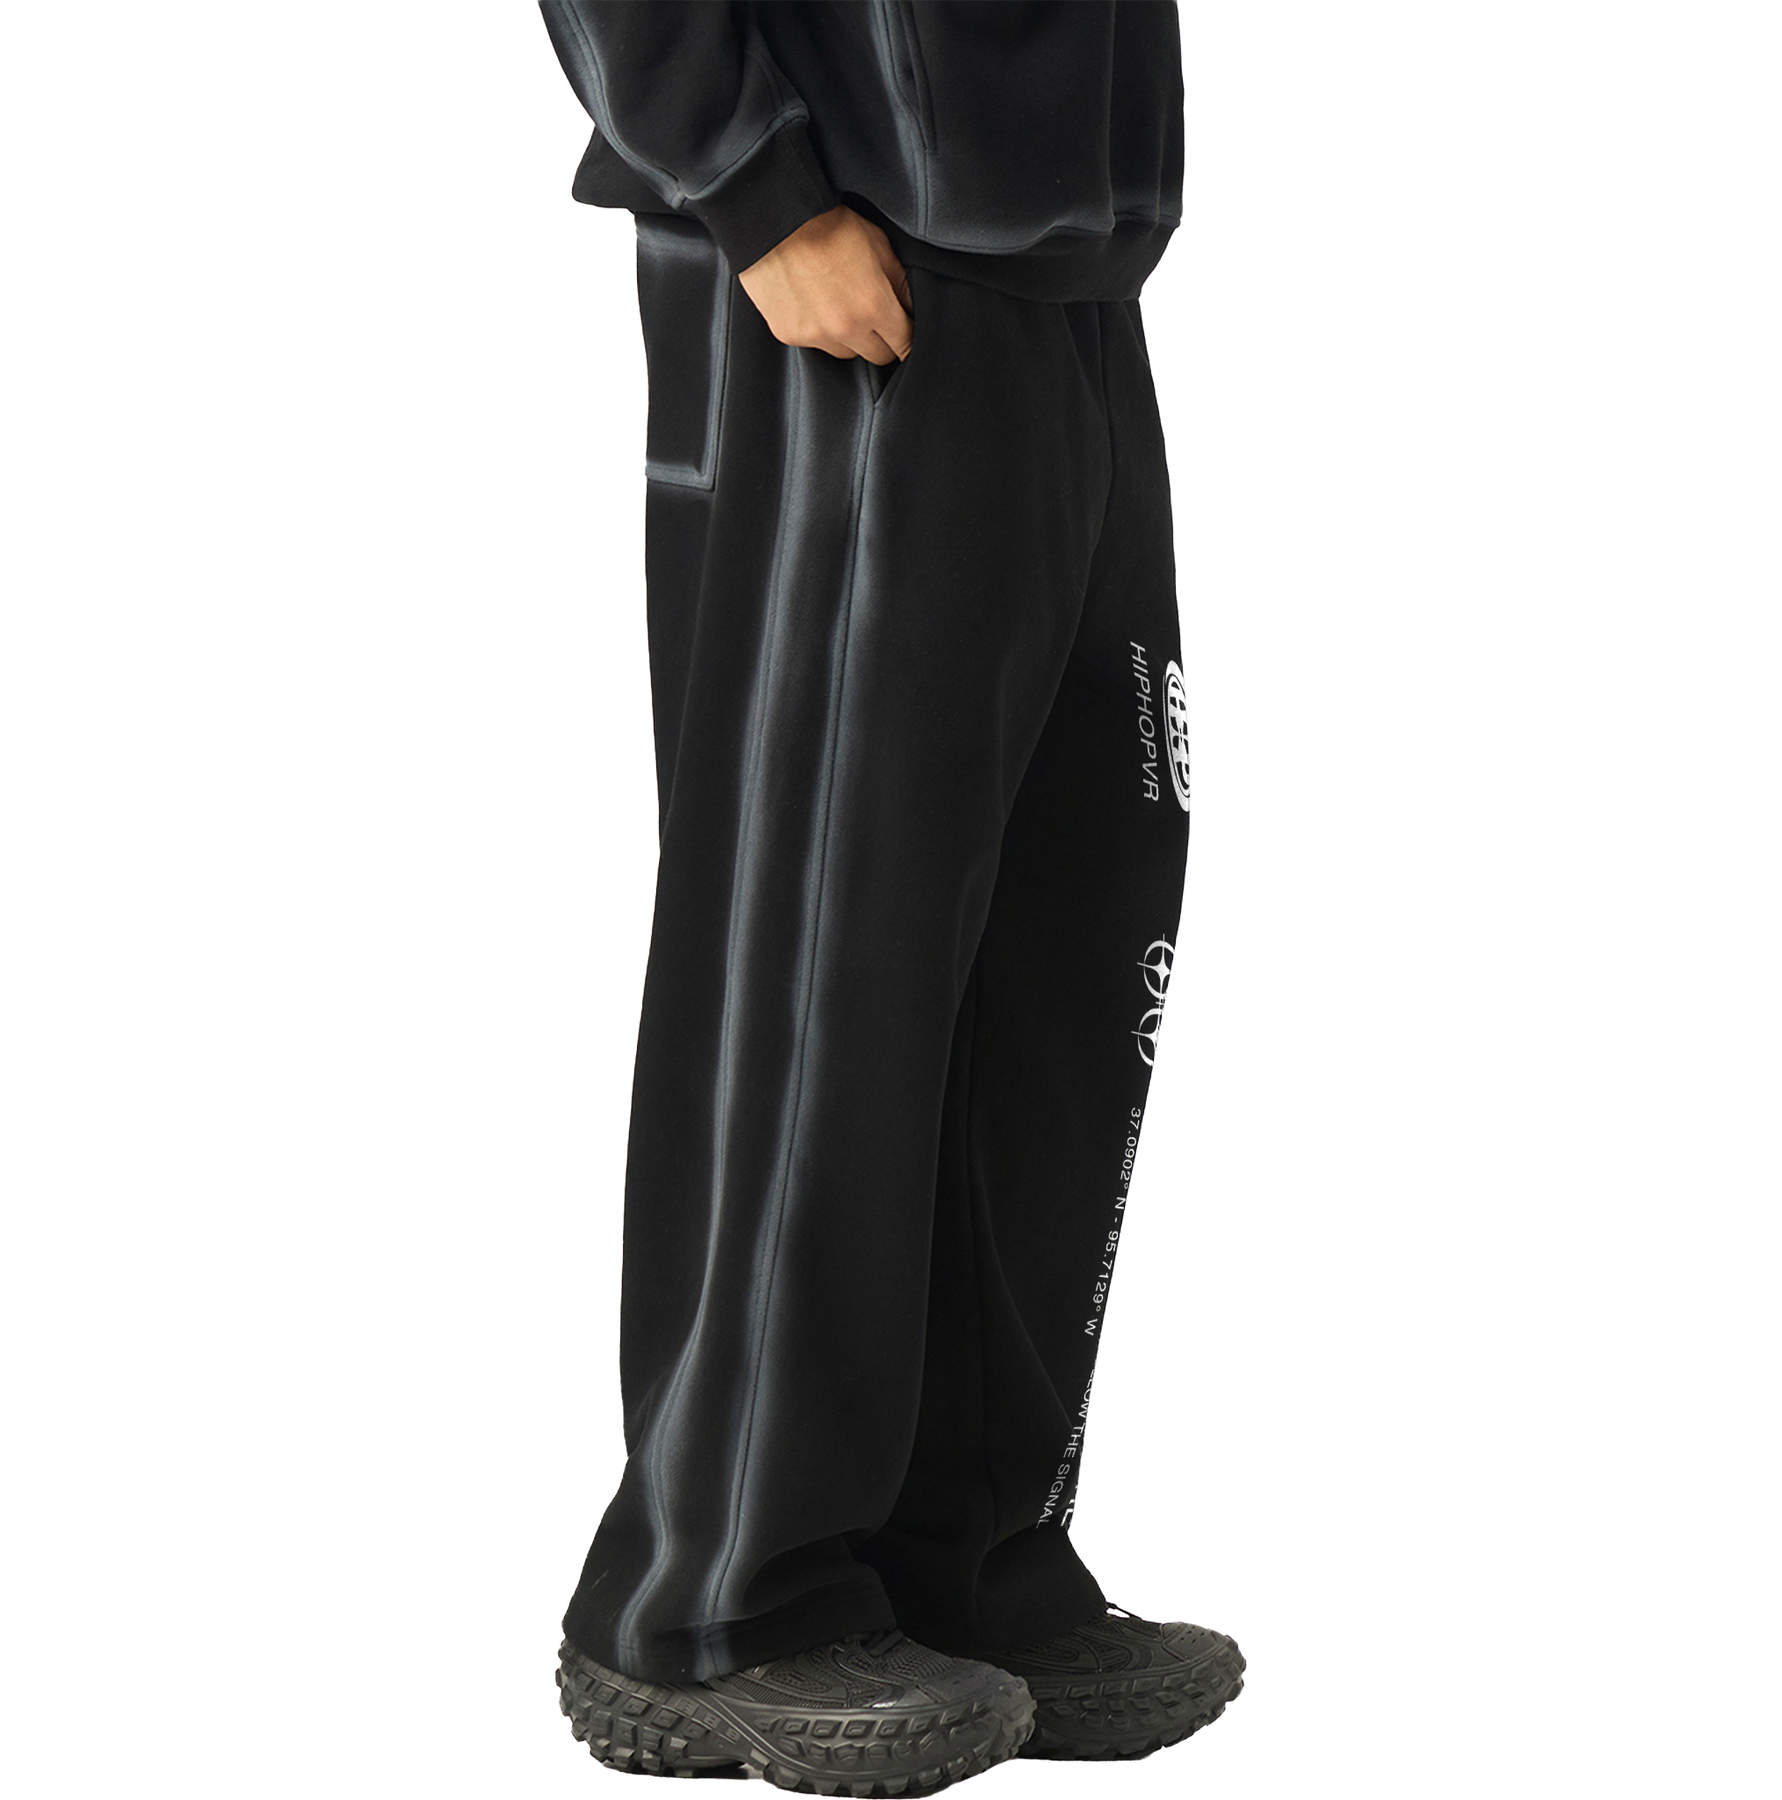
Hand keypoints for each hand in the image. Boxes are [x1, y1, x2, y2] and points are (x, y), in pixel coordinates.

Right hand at [738, 205, 913, 364]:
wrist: (774, 220)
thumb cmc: (825, 224)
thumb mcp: (876, 243)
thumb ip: (899, 281)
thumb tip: (911, 307)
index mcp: (873, 305)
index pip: (904, 344)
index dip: (909, 338)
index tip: (906, 332)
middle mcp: (846, 327)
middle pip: (878, 356)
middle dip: (883, 340)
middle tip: (874, 317)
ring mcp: (816, 335)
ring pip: (846, 352)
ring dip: (849, 337)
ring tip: (839, 305)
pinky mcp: (790, 334)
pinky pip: (815, 344)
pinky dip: (819, 330)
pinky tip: (813, 303)